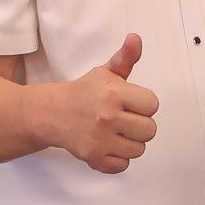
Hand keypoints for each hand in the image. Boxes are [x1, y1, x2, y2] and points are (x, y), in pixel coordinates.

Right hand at [38, 34, 158, 173]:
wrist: (52, 113)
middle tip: (123, 118)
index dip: (143, 104)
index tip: (130, 102)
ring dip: (130, 142)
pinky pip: (123, 165)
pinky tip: (108, 145)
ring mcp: (100, 139)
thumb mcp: (106, 72)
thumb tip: (136, 39)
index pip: (152, 105)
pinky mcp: (93, 158)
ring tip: (116, 131)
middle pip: (150, 130)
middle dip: (139, 124)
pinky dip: (117, 159)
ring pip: (139, 149)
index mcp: (114, 93)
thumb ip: (126, 57)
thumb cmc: (84, 93)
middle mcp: (107, 116)